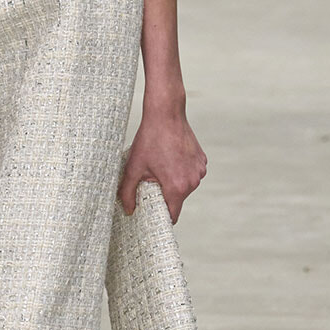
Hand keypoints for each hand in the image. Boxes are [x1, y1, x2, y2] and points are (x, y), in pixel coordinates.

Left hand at [118, 104, 206, 222]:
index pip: (172, 215)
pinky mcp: (202, 161)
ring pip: (185, 186)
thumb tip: (129, 211)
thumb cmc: (149, 139)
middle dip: (164, 194)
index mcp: (177, 187)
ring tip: (161, 165)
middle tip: (151, 180)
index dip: (160, 215)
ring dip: (174, 182)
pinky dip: (181, 171)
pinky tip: (170, 157)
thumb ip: (127, 193)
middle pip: (177, 200)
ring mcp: (200, 170)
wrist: (166, 114)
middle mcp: (193, 181)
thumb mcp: (133, 167)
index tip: (150, 210)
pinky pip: (191, 174)